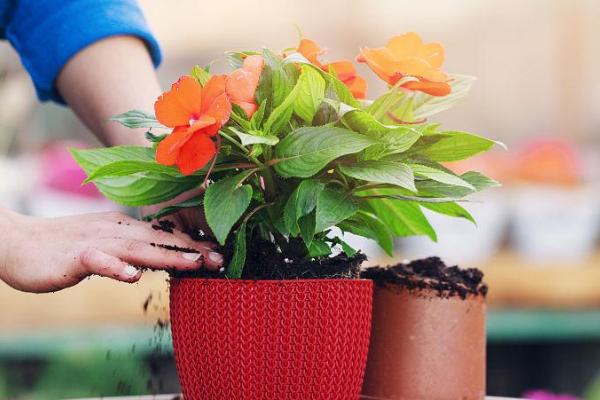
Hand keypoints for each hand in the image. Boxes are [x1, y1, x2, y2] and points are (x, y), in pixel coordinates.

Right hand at [0, 210, 222, 292]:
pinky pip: (98, 261)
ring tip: (194, 262)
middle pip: (160, 241)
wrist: (19, 243)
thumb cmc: (66, 247)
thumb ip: (133, 250)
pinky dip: (115, 267)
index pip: (166, 236)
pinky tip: (132, 276)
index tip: (221, 253)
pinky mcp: (75, 256)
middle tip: (222, 259)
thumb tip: (161, 257)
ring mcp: (97, 242)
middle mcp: (117, 232)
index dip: (194, 244)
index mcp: (126, 229)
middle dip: (192, 250)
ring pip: (137, 249)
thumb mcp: (108, 246)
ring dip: (167, 255)